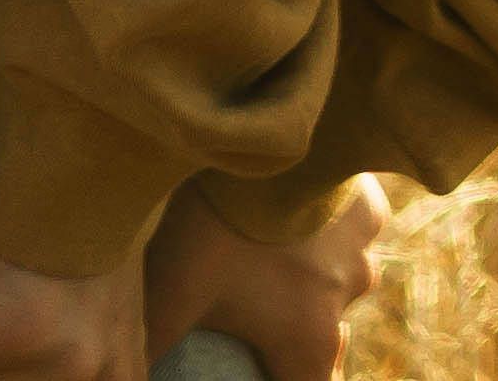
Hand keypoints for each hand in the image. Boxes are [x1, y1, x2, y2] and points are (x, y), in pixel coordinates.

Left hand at [149, 180, 385, 380]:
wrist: (270, 140)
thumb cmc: (218, 225)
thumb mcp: (171, 291)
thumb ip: (153, 343)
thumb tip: (129, 370)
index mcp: (307, 334)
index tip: (267, 378)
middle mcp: (348, 297)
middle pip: (329, 348)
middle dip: (297, 352)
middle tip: (257, 338)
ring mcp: (364, 248)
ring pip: (345, 285)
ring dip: (316, 289)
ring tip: (274, 273)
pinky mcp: (367, 203)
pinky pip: (353, 233)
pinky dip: (329, 237)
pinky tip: (296, 219)